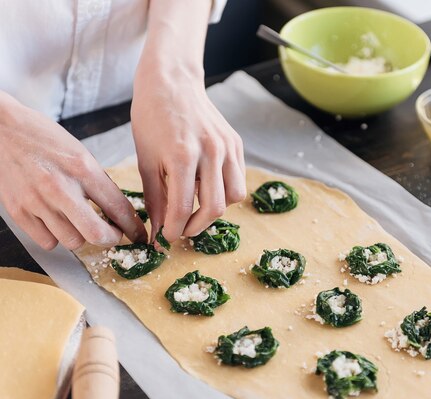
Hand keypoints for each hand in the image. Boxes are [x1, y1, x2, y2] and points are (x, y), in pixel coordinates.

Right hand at [0, 93, 146, 249]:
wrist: (2, 129)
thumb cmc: (45, 139)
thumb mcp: (81, 154)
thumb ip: (99, 183)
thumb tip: (120, 212)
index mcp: (82, 169)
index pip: (118, 208)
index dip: (133, 227)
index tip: (139, 235)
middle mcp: (60, 187)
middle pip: (96, 234)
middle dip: (111, 239)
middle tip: (112, 234)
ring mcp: (36, 201)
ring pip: (72, 241)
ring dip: (82, 237)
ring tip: (80, 222)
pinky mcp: (18, 211)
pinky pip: (47, 241)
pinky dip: (56, 237)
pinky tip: (57, 222)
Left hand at [131, 67, 245, 242]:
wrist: (171, 82)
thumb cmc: (151, 119)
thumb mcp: (146, 161)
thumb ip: (155, 199)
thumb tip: (157, 231)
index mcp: (182, 156)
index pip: (183, 208)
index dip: (173, 230)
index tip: (166, 238)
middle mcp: (211, 152)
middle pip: (214, 208)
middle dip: (196, 226)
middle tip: (181, 229)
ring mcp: (227, 147)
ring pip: (234, 197)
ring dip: (215, 209)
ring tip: (196, 207)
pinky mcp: (236, 144)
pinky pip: (238, 179)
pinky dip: (225, 191)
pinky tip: (206, 187)